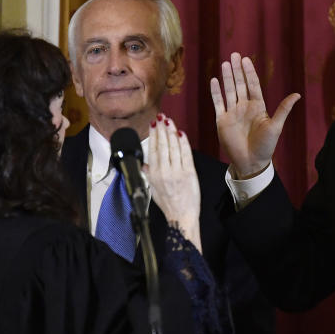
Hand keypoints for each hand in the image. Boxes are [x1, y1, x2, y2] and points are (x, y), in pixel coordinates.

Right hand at [145, 114, 201, 251]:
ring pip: (174, 146)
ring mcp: (177, 171)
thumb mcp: (152, 189)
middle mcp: (164, 171)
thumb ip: (148, 174)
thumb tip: (144, 163)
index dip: (153, 135)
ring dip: (172, 131)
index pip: (153, 149)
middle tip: (161, 117)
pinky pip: (186, 153)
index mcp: (153, 174)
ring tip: (170, 121)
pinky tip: (181, 133)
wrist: (182, 217)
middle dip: (162, 129)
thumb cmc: (168, 204)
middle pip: (162, 145)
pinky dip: (183, 142)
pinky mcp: (189, 173)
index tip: (153, 124)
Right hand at [210, 52, 299, 178]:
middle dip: (237, 70)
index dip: (249, 72)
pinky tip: (214, 80)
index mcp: (257, 107)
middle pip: (239, 84)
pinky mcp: (222, 121)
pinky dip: (215, 92)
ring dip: (227, 77)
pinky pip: (218, 103)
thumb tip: (298, 94)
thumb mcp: (276, 126)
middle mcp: (244, 107)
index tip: (246, 59)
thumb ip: (283, 109)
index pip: (252, 85)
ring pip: (228, 90)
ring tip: (225, 63)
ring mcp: (232, 113)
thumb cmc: (266, 146)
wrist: (251, 162)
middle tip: (234, 54)